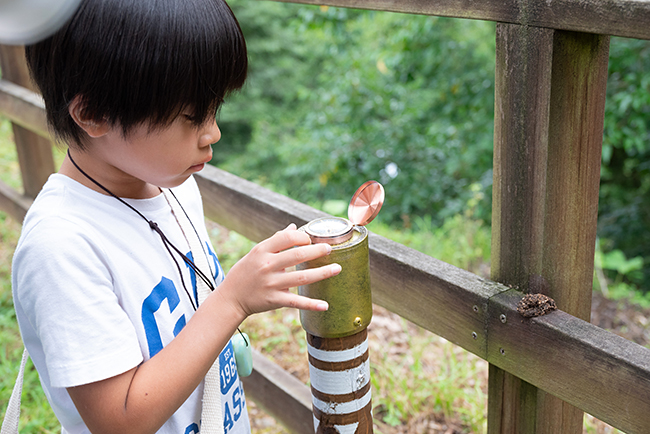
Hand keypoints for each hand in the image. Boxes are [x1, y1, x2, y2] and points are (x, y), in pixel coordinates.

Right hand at [217, 223, 339, 317]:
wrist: (230, 297)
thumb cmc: (246, 272)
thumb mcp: (257, 252)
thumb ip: (276, 240)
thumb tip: (294, 227)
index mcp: (262, 250)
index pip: (286, 238)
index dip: (302, 237)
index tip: (311, 240)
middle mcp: (267, 265)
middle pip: (296, 255)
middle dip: (316, 251)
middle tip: (330, 249)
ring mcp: (271, 283)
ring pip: (300, 277)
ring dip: (321, 273)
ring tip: (337, 268)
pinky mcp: (274, 300)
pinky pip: (295, 302)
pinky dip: (311, 304)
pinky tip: (325, 305)